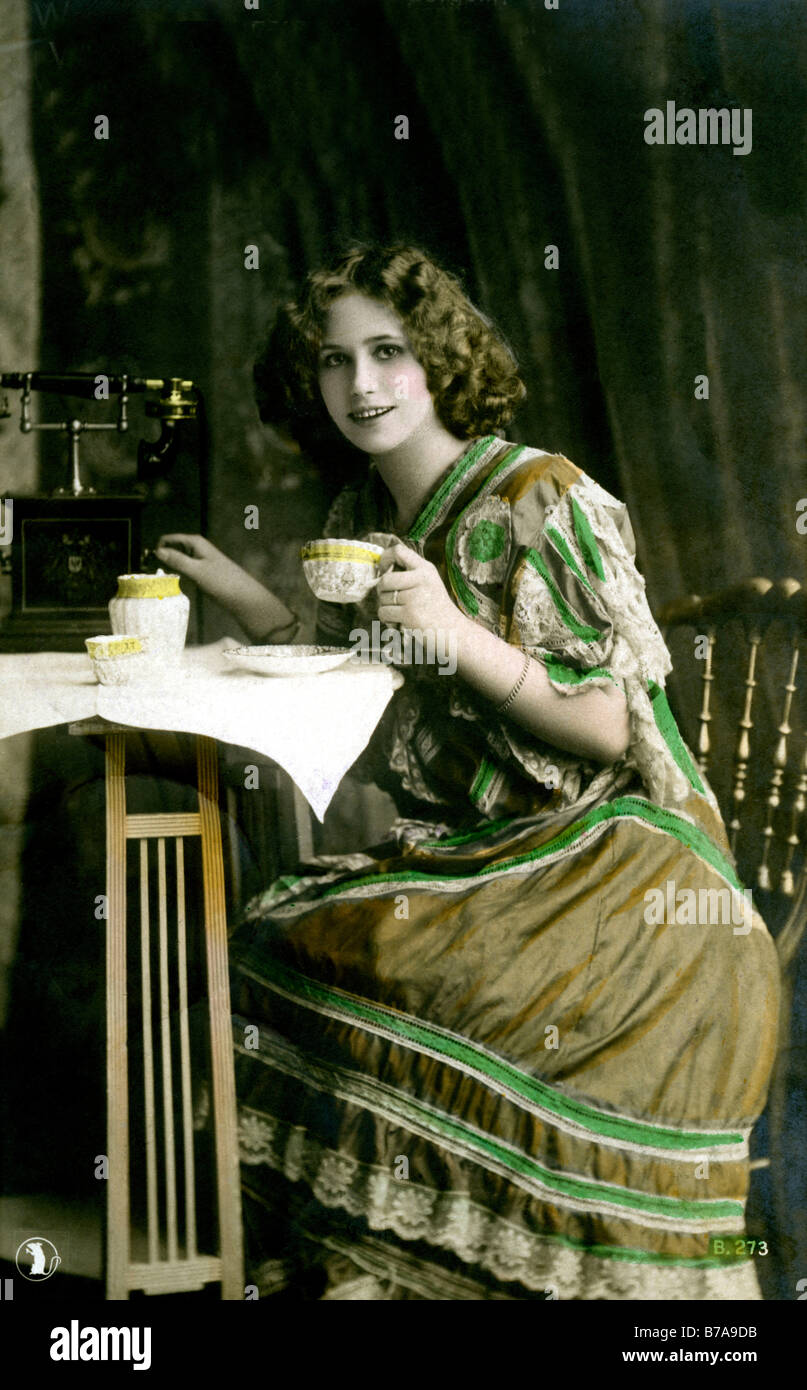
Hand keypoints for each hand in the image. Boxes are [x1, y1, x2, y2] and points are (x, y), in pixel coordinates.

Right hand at [154, 533, 294, 641]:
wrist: (244, 597)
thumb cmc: (222, 582)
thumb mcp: (197, 571)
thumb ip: (177, 560)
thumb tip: (157, 551)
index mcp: (196, 543)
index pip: (168, 539)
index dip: (157, 549)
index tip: (146, 563)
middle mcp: (197, 549)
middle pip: (172, 548)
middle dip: (161, 558)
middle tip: (150, 573)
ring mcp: (200, 561)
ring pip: (177, 560)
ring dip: (168, 567)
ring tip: (158, 580)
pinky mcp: (203, 573)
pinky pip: (184, 569)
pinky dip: (177, 574)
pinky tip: (172, 584)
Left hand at [376, 543, 466, 636]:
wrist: (454, 632)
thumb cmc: (437, 609)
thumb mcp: (429, 583)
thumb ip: (410, 574)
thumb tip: (381, 572)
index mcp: (426, 569)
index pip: (398, 551)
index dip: (385, 559)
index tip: (384, 571)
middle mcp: (421, 579)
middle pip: (385, 579)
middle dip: (382, 592)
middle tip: (391, 599)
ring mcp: (415, 597)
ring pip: (382, 599)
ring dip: (386, 608)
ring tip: (402, 613)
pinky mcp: (409, 614)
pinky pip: (384, 613)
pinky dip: (388, 620)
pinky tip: (400, 622)